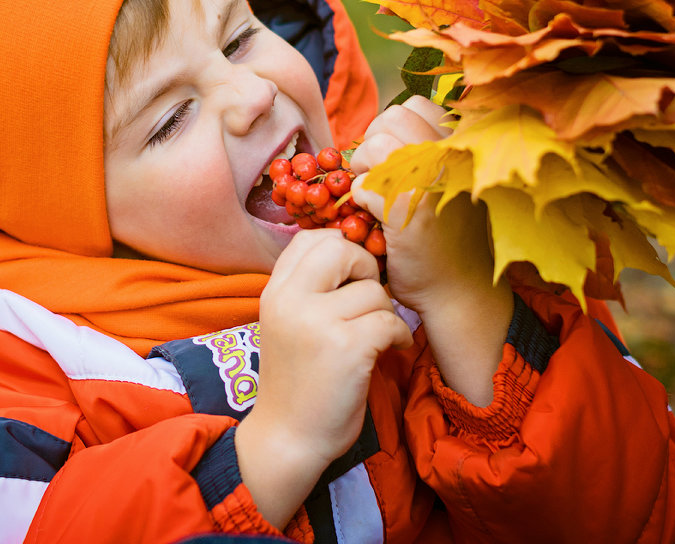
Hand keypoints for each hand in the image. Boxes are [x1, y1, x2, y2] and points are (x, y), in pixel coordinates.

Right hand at [235, 229, 412, 527]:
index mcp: (275, 292)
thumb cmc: (296, 381)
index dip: (340, 246)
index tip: (351, 275)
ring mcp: (318, 323)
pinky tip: (390, 350)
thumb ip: (306, 288)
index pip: (309, 238)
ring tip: (378, 336)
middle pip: (341, 249)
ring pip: (374, 290)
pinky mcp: (347, 348)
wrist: (288, 437)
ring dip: (385, 312)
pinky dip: (399, 335)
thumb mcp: (286, 323)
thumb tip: (347, 248)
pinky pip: (390, 321)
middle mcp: (291, 301)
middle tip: (368, 298)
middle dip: (366, 268)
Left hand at [348, 96, 511, 405]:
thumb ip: (426, 151)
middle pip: (390, 118)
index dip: (393, 129)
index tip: (393, 160)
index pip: (415, 106)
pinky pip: (363, 185)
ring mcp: (430, 181)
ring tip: (376, 197)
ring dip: (364, 169)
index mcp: (463, 147)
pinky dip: (360, 201)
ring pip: (375, 144)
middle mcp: (451, 157)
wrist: (461, 293)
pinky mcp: (406, 211)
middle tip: (380, 178)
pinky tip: (375, 221)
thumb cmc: (449, 238)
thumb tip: (382, 128)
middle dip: (374, 144)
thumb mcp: (449, 182)